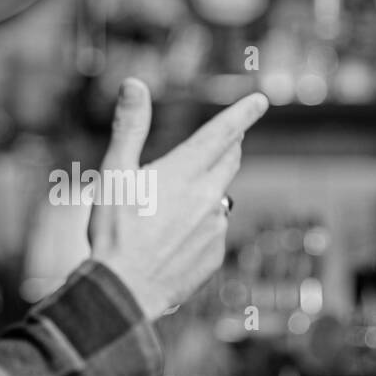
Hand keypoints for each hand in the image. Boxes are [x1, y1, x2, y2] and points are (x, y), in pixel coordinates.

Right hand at [88, 78, 268, 319]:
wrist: (124, 291)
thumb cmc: (113, 231)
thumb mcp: (114, 173)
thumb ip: (130, 127)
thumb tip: (135, 84)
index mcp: (184, 171)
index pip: (223, 133)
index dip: (243, 114)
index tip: (261, 100)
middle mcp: (207, 196)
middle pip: (230, 160)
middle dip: (230, 145)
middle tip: (227, 138)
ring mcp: (215, 226)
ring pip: (220, 197)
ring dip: (208, 190)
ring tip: (176, 203)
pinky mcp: (215, 253)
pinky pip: (214, 230)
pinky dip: (201, 225)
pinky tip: (174, 238)